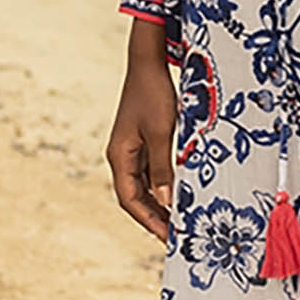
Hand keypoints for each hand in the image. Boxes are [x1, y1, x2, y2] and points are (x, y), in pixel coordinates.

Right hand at [106, 20, 179, 240]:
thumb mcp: (162, 133)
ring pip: (144, 186)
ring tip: (180, 220)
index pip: (130, 200)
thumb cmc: (153, 95)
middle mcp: (121, 156)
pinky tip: (180, 194)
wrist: (148, 62)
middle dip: (155, 217)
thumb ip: (163, 168)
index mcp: (119, 156)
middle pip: (135, 196)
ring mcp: (131, 149)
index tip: (168, 237)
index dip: (149, 220)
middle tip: (177, 235)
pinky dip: (164, 186)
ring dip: (160, 203)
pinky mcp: (143, 140)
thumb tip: (166, 201)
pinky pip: (151, 172)